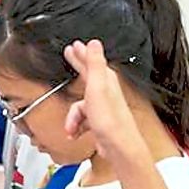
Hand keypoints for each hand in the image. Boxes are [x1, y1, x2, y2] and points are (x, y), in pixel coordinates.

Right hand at [61, 39, 146, 162]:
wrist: (117, 146)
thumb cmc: (109, 120)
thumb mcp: (97, 87)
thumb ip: (95, 64)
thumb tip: (94, 43)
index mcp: (105, 81)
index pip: (91, 62)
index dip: (81, 53)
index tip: (74, 46)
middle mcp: (105, 92)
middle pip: (87, 77)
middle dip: (77, 69)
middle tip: (70, 56)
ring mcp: (102, 107)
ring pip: (79, 106)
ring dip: (71, 118)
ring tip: (71, 127)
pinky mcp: (99, 121)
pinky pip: (81, 120)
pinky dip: (76, 127)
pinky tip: (75, 133)